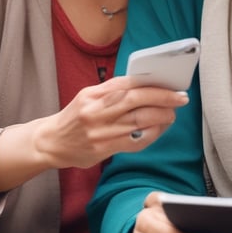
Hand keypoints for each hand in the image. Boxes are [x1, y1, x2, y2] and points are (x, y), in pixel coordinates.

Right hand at [0, 76, 187, 197]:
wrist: (51, 142)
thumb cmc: (75, 117)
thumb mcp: (88, 96)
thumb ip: (113, 90)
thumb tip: (146, 84)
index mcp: (92, 94)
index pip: (126, 84)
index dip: (151, 83)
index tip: (170, 83)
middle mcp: (95, 111)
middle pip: (136, 100)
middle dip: (163, 98)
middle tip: (180, 98)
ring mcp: (100, 131)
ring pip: (139, 122)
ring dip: (161, 117)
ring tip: (172, 114)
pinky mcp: (104, 149)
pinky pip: (134, 142)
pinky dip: (151, 135)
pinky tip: (160, 129)